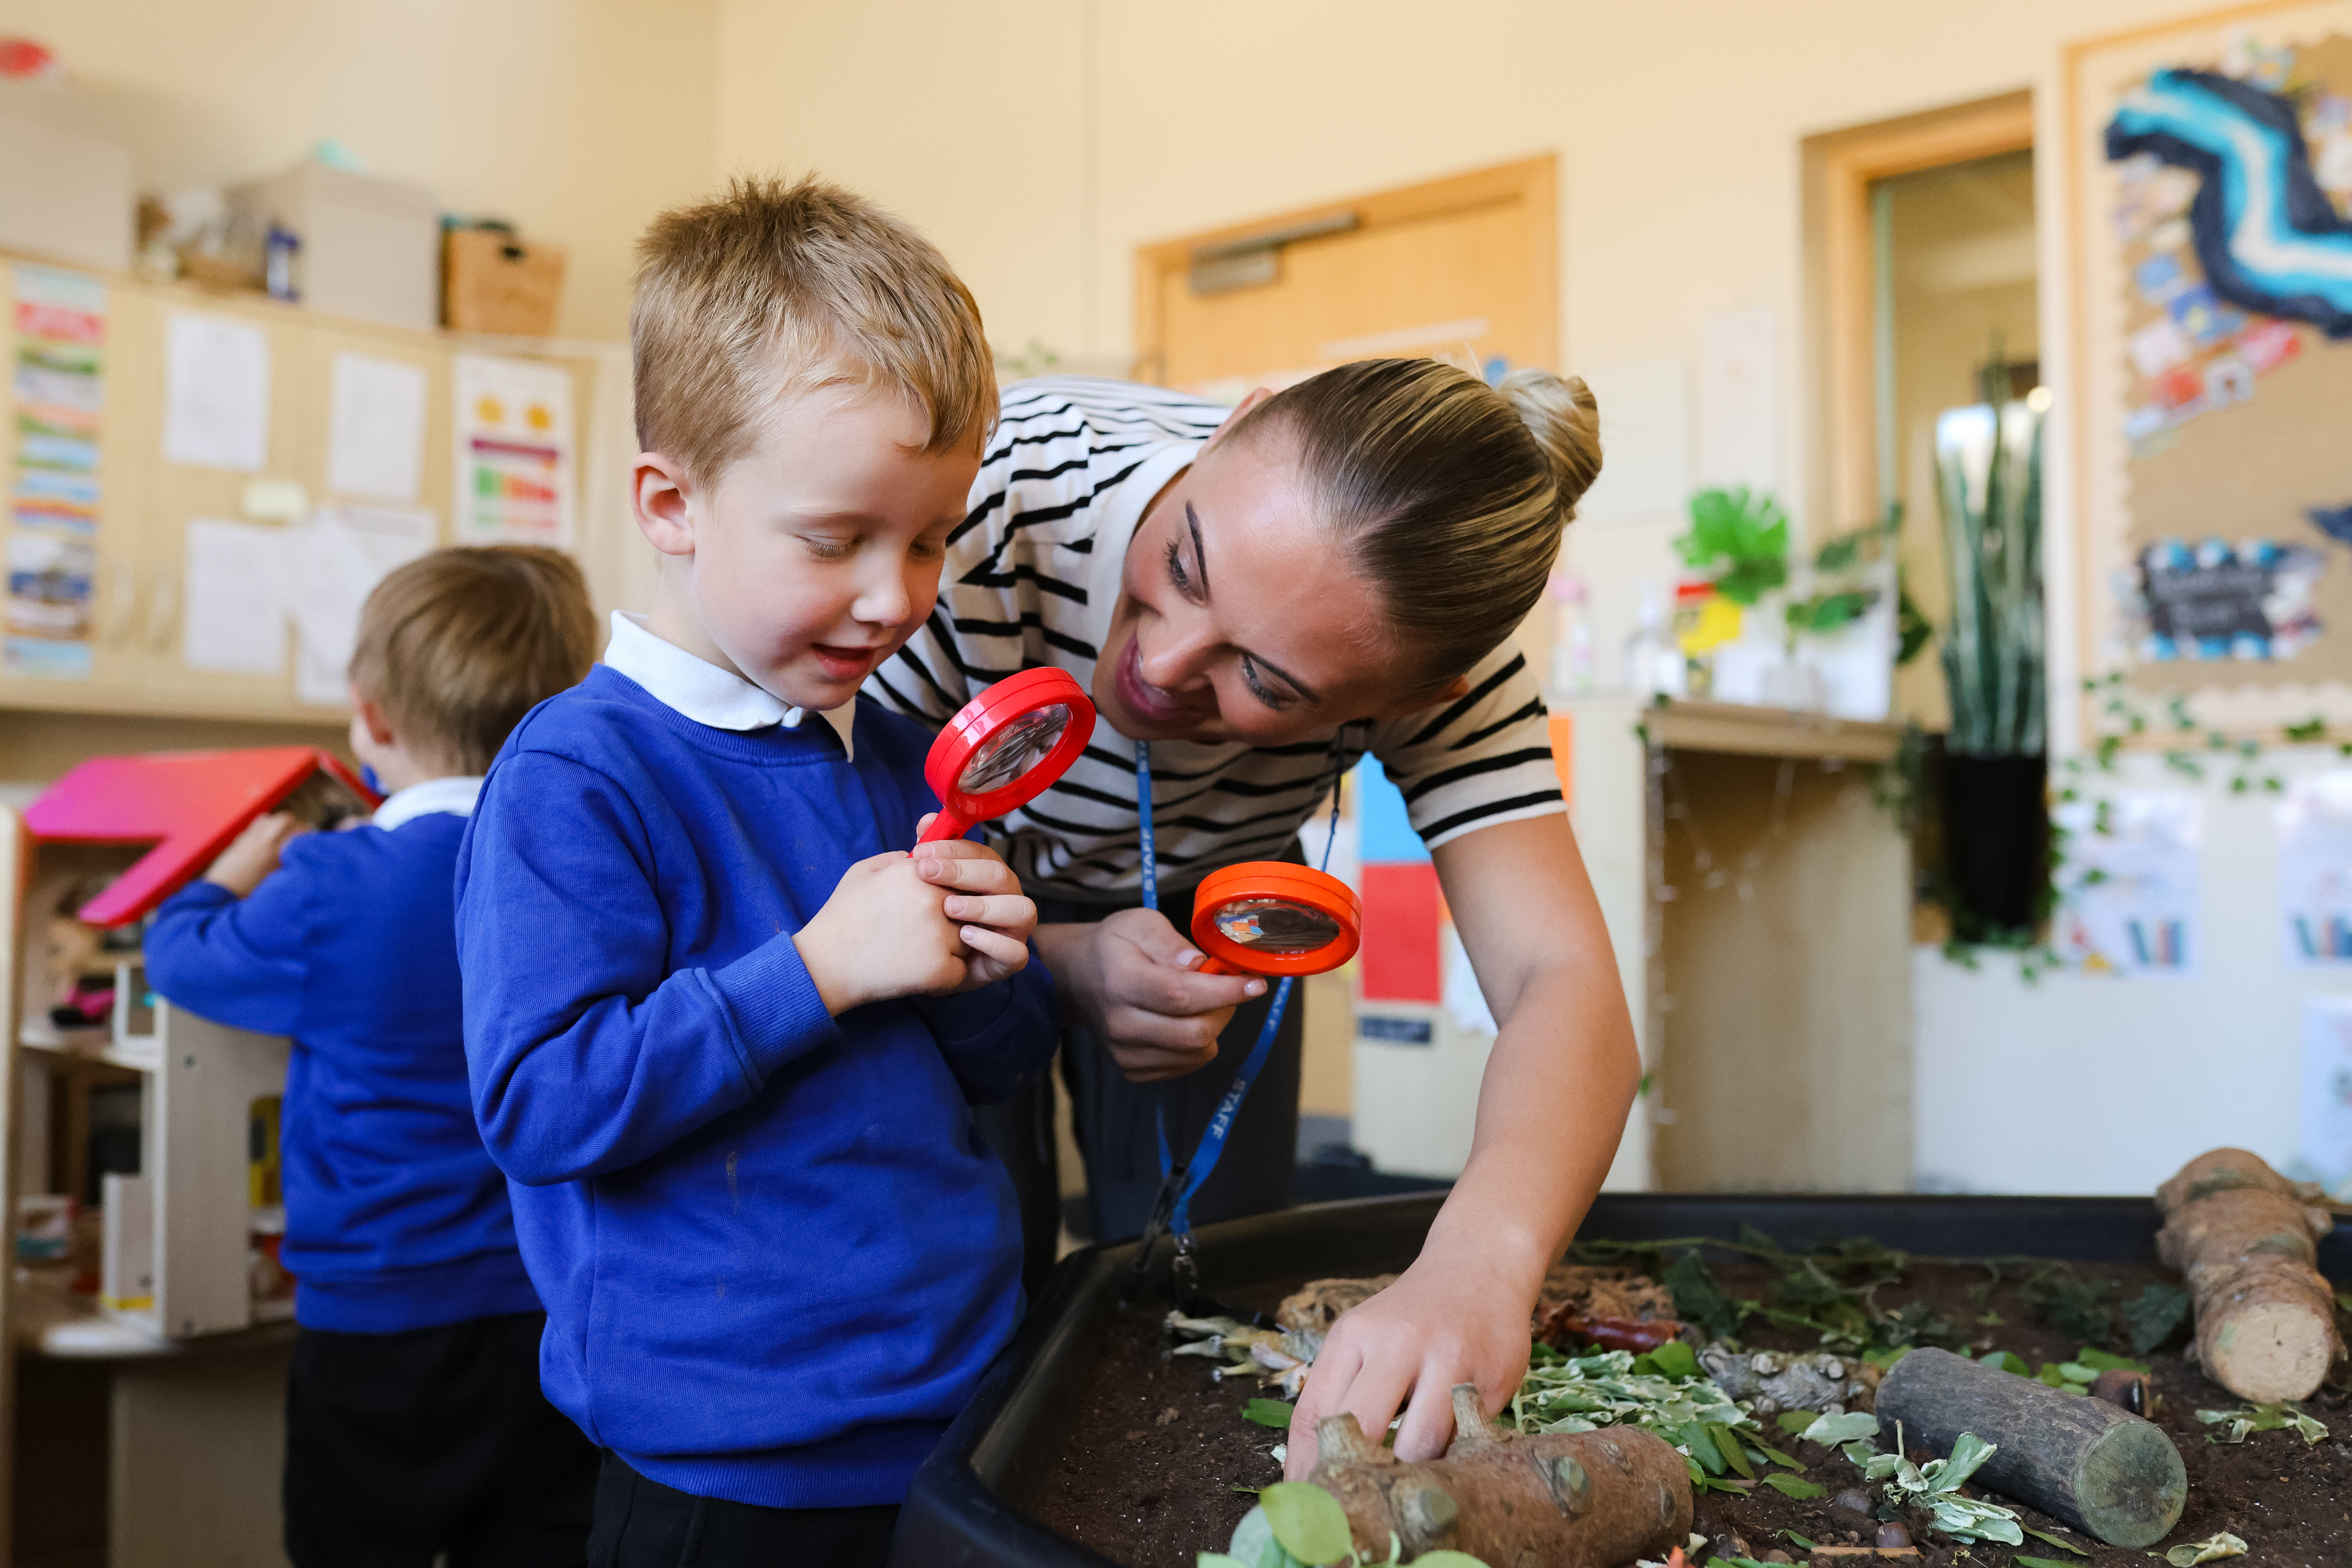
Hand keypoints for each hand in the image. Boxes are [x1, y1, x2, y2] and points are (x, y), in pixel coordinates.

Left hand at [203, 813, 308, 896]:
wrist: (222, 891)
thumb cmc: (251, 891)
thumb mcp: (276, 879)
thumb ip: (289, 863)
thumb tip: (301, 854)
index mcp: (275, 851)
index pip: (298, 832)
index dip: (308, 834)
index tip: (311, 839)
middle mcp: (263, 839)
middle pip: (286, 819)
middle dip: (296, 824)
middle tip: (299, 834)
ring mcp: (251, 836)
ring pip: (271, 818)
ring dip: (281, 823)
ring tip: (283, 833)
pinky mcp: (240, 838)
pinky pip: (258, 823)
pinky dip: (266, 824)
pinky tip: (267, 836)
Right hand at [793, 828, 1033, 1012]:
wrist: (825, 964)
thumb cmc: (843, 917)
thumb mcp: (865, 872)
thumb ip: (899, 860)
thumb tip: (921, 857)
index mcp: (919, 871)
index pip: (960, 876)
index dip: (949, 893)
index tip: (932, 905)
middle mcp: (934, 898)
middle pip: (968, 907)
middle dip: (953, 920)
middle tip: (921, 931)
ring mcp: (939, 934)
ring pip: (969, 940)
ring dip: (950, 949)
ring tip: (914, 952)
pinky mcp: (940, 968)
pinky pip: (961, 971)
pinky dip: (943, 976)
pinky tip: (915, 972)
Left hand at [909, 824, 1036, 990]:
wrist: (913, 966)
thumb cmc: (920, 921)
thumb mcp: (918, 887)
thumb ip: (927, 855)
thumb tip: (927, 820)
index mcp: (987, 877)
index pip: (981, 853)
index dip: (953, 850)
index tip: (920, 854)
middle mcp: (1006, 899)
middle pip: (1001, 876)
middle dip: (965, 872)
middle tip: (928, 874)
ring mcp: (1012, 931)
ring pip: (1021, 910)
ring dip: (985, 906)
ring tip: (949, 908)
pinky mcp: (1008, 961)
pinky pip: (1017, 953)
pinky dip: (993, 943)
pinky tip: (965, 936)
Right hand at [1035, 909, 1264, 1081]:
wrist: (1080, 979)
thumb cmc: (1116, 946)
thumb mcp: (1141, 924)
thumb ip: (1170, 943)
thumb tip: (1197, 965)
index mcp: (1121, 981)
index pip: (1180, 996)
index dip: (1224, 992)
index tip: (1256, 984)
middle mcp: (1120, 1024)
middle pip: (1193, 1033)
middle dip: (1225, 1009)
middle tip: (1229, 989)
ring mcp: (1125, 1053)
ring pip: (1195, 1053)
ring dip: (1214, 1027)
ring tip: (1205, 1002)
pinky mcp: (1133, 1071)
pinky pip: (1186, 1066)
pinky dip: (1199, 1045)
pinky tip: (1187, 1021)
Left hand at [1284, 1247, 1533, 1479]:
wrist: (1479, 1266)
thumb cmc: (1411, 1315)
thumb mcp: (1362, 1337)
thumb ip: (1338, 1393)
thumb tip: (1311, 1470)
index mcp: (1353, 1336)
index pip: (1315, 1412)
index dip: (1306, 1466)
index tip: (1307, 1502)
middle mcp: (1398, 1342)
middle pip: (1363, 1430)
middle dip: (1356, 1474)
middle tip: (1357, 1501)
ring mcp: (1450, 1358)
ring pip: (1420, 1444)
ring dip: (1411, 1471)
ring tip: (1406, 1478)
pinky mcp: (1494, 1376)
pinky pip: (1464, 1437)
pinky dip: (1451, 1453)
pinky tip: (1446, 1448)